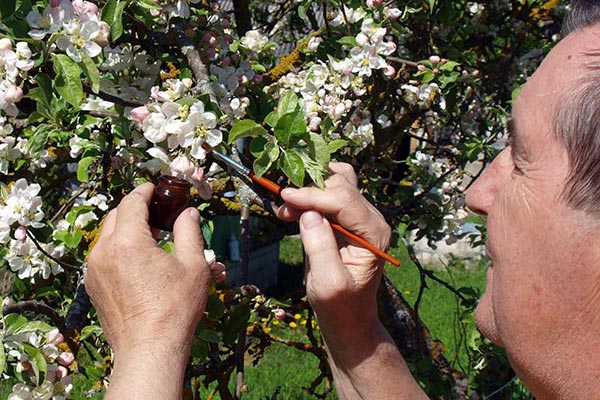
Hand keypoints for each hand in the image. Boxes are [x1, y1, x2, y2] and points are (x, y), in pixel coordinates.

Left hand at [85, 183, 210, 354]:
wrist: (149, 348)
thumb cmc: (174, 308)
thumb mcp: (193, 265)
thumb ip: (189, 232)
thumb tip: (188, 213)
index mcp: (128, 242)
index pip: (131, 202)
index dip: (144, 191)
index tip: (154, 188)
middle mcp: (104, 252)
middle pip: (115, 216)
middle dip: (134, 209)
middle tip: (156, 213)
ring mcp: (94, 270)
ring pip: (107, 237)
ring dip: (126, 230)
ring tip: (150, 239)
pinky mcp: (92, 286)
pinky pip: (103, 257)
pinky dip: (118, 250)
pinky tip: (138, 262)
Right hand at [277, 163, 391, 332]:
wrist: (348, 317)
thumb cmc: (340, 305)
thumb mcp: (328, 282)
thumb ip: (321, 247)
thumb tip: (309, 213)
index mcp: (374, 233)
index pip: (345, 199)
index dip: (313, 195)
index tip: (285, 197)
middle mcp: (371, 220)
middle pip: (342, 184)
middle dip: (310, 190)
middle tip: (284, 206)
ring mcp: (359, 218)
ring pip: (336, 183)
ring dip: (308, 190)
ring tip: (286, 209)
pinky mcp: (346, 220)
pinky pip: (327, 196)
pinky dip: (308, 198)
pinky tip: (290, 212)